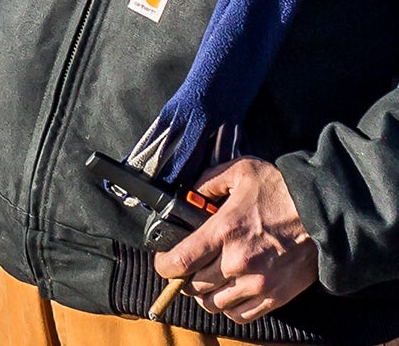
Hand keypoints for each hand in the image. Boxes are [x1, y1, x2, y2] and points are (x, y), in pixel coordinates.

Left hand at [154, 158, 318, 323]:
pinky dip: (229, 308)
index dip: (164, 266)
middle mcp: (238, 262)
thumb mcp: (239, 171)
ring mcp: (258, 284)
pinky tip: (229, 293)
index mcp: (224, 230)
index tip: (162, 263)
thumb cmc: (281, 190)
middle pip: (194, 286)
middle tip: (186, 267)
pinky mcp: (275, 298)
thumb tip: (190, 193)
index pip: (181, 261)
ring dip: (205, 295)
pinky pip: (241, 315)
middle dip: (184, 278)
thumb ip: (208, 182)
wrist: (324, 215)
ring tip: (207, 280)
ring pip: (214, 304)